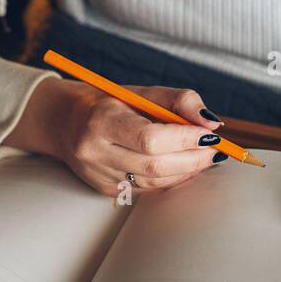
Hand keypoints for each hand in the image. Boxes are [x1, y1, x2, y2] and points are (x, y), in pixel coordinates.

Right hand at [11, 75, 227, 195]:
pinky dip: (171, 178)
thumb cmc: (109, 103)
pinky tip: (183, 165)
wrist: (65, 122)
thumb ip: (178, 101)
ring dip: (186, 171)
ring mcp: (99, 175)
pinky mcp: (106, 189)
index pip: (149, 138)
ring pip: (154, 182)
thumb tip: (211, 123)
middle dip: (192, 159)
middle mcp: (95, 151)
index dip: (185, 139)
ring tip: (203, 156)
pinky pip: (148, 189)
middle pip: (154, 166)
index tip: (210, 135)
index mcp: (101, 121)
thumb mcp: (141, 92)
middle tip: (215, 150)